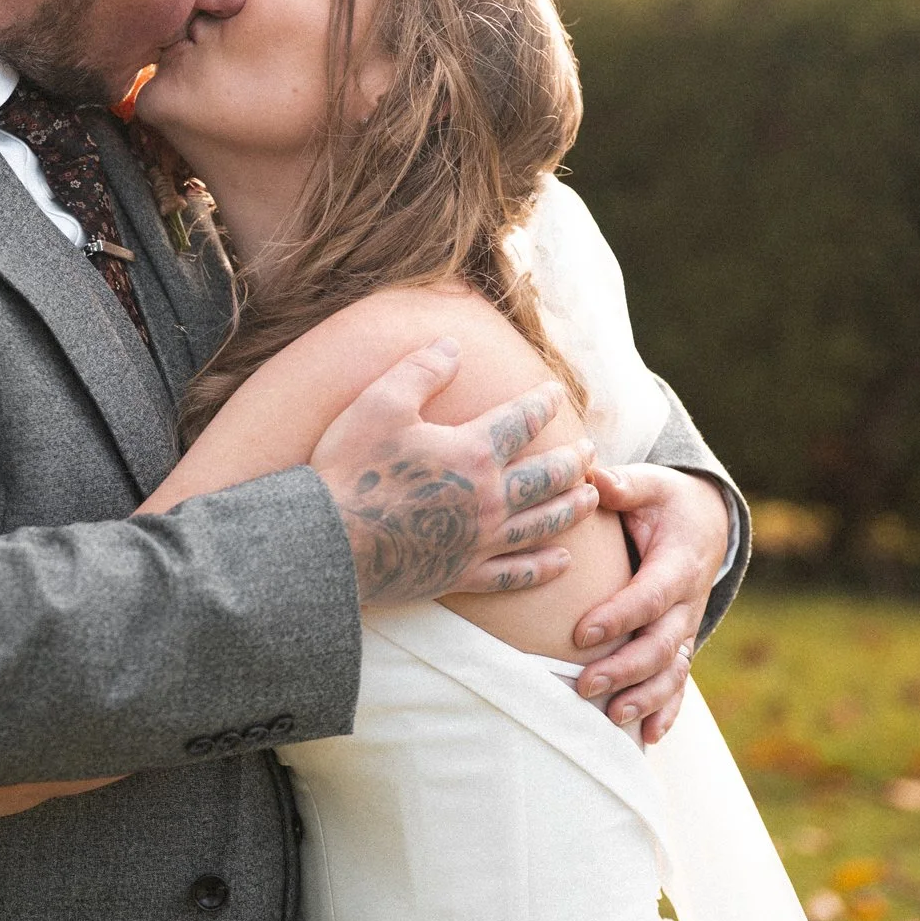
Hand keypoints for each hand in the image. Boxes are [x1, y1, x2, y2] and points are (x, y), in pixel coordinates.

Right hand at [310, 341, 597, 608]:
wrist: (327, 544)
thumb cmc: (349, 469)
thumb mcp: (379, 404)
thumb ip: (421, 371)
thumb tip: (453, 345)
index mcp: (472, 451)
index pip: (521, 421)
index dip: (542, 403)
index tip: (555, 394)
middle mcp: (488, 497)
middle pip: (547, 476)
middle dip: (573, 459)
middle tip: (589, 450)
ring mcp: (479, 540)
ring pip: (543, 524)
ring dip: (572, 507)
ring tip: (592, 497)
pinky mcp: (463, 575)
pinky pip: (516, 573)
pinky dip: (544, 568)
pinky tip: (564, 562)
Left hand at [573, 466, 731, 742]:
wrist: (705, 523)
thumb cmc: (664, 502)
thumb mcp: (650, 484)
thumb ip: (624, 485)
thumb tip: (592, 476)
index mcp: (679, 564)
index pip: (650, 596)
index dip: (620, 616)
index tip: (582, 633)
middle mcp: (688, 602)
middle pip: (662, 644)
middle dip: (626, 668)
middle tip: (584, 686)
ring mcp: (687, 628)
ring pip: (672, 671)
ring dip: (645, 698)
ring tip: (612, 718)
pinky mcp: (682, 644)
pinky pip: (679, 683)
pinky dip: (666, 711)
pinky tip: (646, 737)